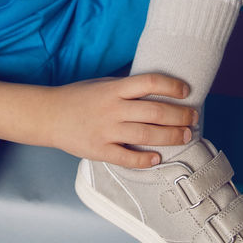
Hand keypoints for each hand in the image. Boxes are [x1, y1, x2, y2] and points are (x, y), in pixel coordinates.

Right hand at [40, 73, 197, 168]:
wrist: (49, 115)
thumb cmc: (79, 98)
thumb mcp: (103, 84)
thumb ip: (127, 88)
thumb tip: (158, 91)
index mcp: (114, 88)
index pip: (150, 83)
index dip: (172, 86)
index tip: (186, 91)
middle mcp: (113, 108)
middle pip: (155, 112)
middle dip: (180, 116)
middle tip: (193, 119)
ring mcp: (106, 130)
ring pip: (146, 135)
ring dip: (171, 137)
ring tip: (185, 136)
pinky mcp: (99, 150)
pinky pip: (127, 157)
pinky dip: (144, 159)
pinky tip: (157, 158)